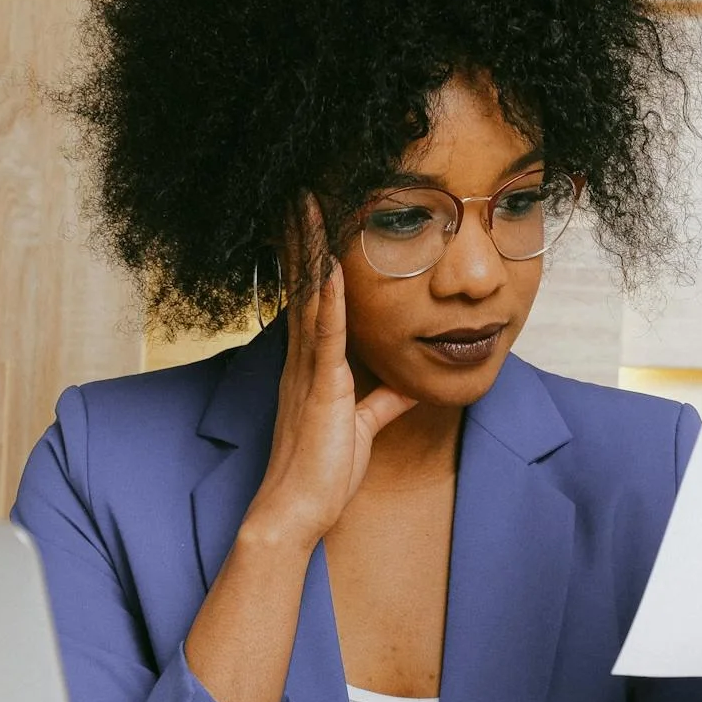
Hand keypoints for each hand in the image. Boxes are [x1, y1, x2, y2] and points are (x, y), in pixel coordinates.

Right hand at [242, 193, 417, 550]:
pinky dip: (329, 297)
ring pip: (310, 296)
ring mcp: (308, 370)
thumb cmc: (322, 475)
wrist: (296, 511)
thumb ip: (382, 401)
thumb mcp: (362, 428)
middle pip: (303, 284)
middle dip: (302, 236)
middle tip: (300, 189)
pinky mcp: (322, 387)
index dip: (310, 256)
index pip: (312, 299)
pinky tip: (331, 263)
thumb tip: (406, 384)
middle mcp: (302, 359)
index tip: (312, 218)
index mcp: (310, 366)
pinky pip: (325, 333)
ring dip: (310, 248)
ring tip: (307, 203)